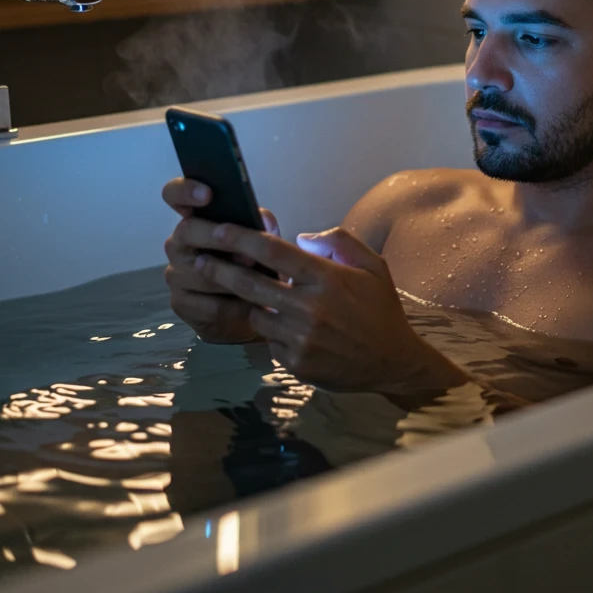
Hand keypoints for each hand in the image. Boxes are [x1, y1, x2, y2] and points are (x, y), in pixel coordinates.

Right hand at [161, 176, 280, 344]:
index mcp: (194, 219)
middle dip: (217, 237)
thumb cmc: (251, 266)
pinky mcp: (180, 303)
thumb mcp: (260, 241)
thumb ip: (261, 226)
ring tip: (261, 280)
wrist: (245, 309)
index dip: (185, 190)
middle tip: (245, 249)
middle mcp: (178, 243)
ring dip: (233, 277)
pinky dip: (235, 305)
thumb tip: (263, 218)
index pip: (174, 194)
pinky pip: (207, 303)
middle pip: (186, 230)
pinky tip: (253, 305)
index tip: (207, 194)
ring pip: (199, 271)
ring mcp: (175, 273)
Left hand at [182, 220, 469, 392]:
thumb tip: (300, 238)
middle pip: (251, 283)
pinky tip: (281, 327)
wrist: (392, 361)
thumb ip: (337, 241)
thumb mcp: (372, 265)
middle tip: (200, 259)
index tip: (219, 229)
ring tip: (246, 295)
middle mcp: (309, 308)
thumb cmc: (381, 308)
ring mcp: (301, 338)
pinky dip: (271, 331)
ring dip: (250, 303)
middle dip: (220, 269)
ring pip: (256, 314)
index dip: (240, 238)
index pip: (272, 251)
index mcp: (326, 278)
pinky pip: (270, 341)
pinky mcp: (296, 363)